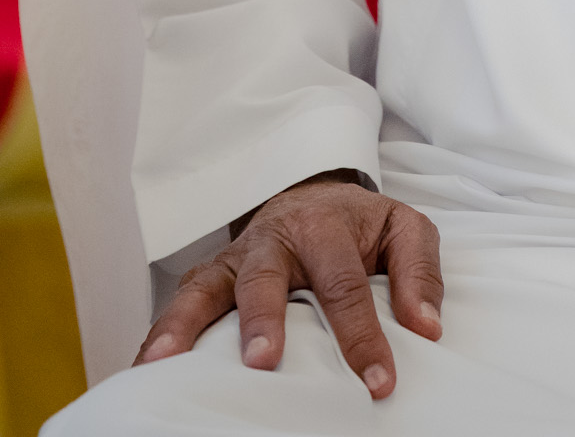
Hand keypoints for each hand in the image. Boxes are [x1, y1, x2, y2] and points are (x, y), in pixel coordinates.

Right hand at [134, 173, 443, 399]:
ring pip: (206, 286)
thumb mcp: (404, 230)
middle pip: (265, 278)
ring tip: (165, 363)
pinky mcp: (211, 277)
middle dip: (262, 319)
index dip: (361, 336)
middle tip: (262, 360)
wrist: (314, 195)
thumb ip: (419, 272)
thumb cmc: (360, 225)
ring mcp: (236, 259)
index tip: (378, 382)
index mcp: (325, 225)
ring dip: (186, 324)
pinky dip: (160, 333)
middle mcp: (274, 239)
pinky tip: (145, 367)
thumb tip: (425, 328)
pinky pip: (182, 302)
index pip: (345, 285)